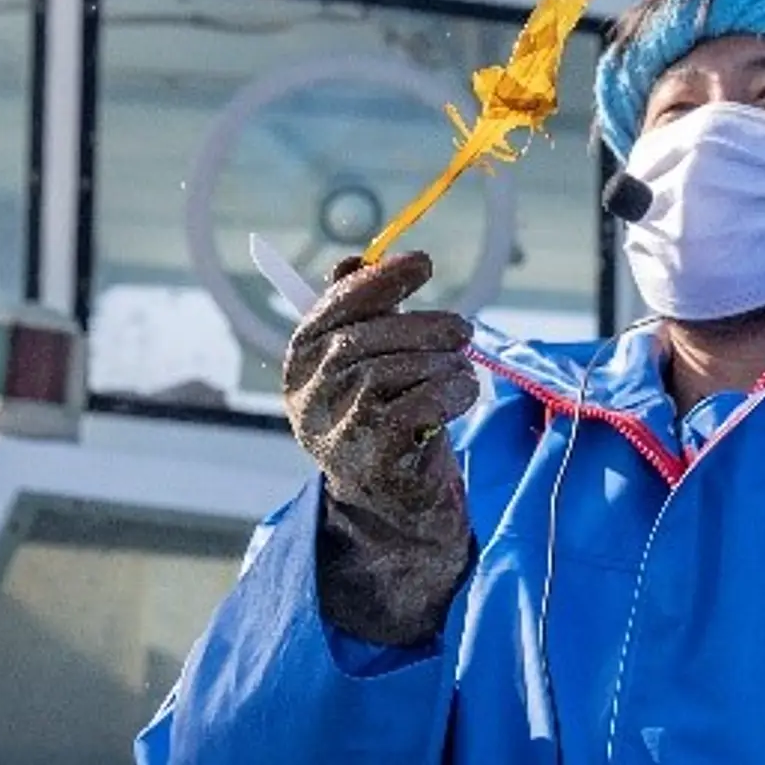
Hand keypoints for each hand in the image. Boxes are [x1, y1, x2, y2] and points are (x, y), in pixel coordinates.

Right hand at [283, 250, 478, 644]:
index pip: (334, 307)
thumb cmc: (387, 419)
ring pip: (396, 371)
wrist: (396, 504)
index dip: (380, 280)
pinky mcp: (374, 460)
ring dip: (443, 364)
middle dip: (424, 326)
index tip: (423, 262)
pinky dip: (452, 392)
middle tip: (462, 328)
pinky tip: (461, 395)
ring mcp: (337, 432)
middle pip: (367, 339)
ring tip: (461, 371)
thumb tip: (353, 259)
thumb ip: (362, 314)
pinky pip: (420, 404)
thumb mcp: (370, 363)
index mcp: (302, 363)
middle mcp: (309, 397)